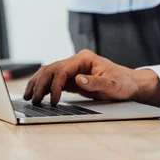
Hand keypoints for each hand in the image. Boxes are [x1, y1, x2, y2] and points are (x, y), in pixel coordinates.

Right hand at [23, 49, 159, 106]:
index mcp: (85, 58)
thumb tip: (78, 79)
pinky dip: (45, 87)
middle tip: (33, 100)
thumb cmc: (123, 83)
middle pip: (52, 69)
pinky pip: (55, 80)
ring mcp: (74, 68)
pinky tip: (38, 96)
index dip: (55, 85)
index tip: (53, 101)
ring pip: (50, 73)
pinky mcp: (73, 78)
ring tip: (29, 97)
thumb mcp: (112, 85)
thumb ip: (95, 82)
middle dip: (40, 83)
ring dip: (39, 84)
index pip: (63, 69)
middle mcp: (77, 61)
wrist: (130, 84)